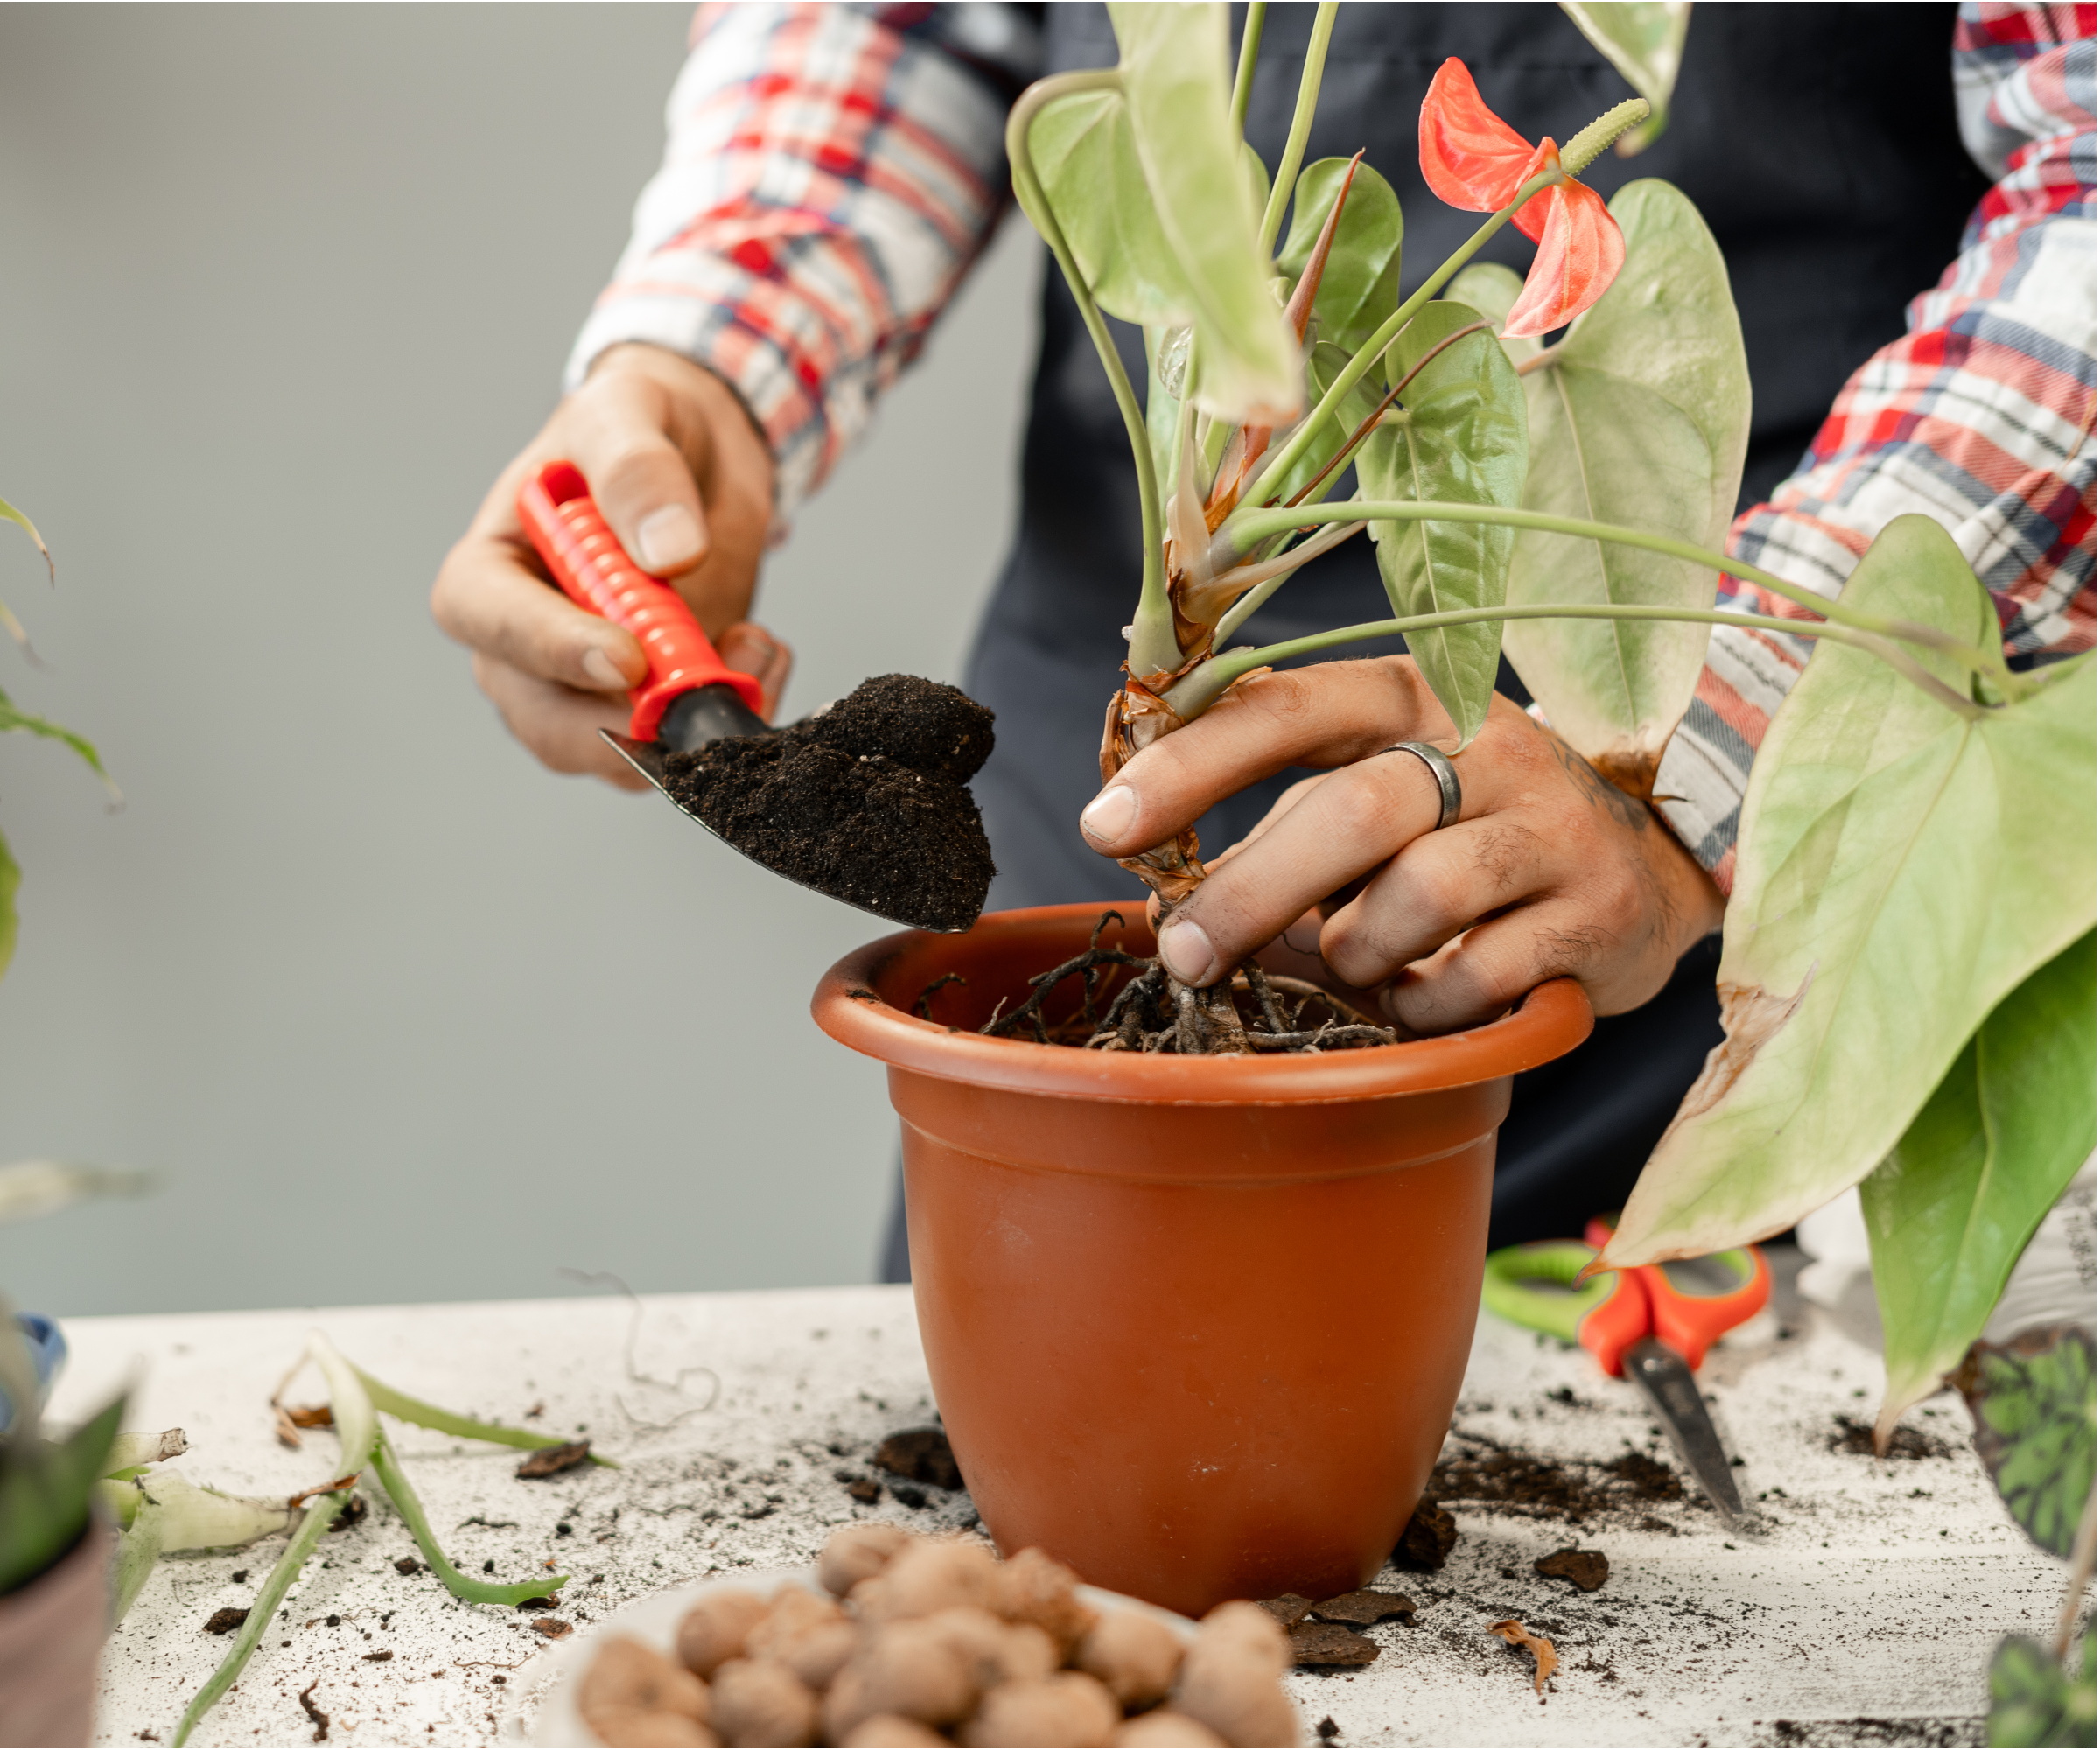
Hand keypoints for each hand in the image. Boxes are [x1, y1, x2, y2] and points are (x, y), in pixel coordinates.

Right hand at [430, 343, 789, 786]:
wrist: (698, 455)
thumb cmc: (638, 427)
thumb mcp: (630, 411)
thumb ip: (639, 471)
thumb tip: (669, 553)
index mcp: (489, 571)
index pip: (492, 626)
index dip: (554, 650)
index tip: (626, 656)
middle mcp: (525, 648)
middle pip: (551, 724)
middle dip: (634, 720)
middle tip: (713, 677)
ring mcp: (586, 692)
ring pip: (622, 755)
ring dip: (696, 723)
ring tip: (753, 647)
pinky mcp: (650, 710)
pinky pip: (683, 749)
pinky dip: (732, 718)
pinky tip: (761, 657)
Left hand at [1077, 657, 1724, 1034]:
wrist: (1649, 862)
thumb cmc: (1468, 827)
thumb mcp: (1381, 791)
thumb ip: (1284, 823)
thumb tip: (1170, 896)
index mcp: (1409, 696)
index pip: (1286, 708)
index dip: (1190, 765)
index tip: (1104, 826)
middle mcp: (1488, 744)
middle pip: (1352, 810)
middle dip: (1250, 893)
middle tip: (1183, 953)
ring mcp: (1551, 826)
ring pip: (1417, 895)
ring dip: (1352, 951)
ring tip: (1349, 963)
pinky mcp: (1594, 911)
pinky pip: (1474, 975)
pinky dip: (1422, 1003)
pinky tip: (1419, 998)